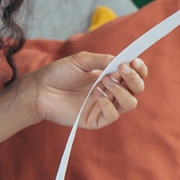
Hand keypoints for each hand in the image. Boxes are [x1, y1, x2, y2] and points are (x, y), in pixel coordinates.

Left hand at [29, 52, 148, 129]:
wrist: (40, 89)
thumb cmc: (59, 73)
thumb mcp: (82, 60)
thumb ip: (103, 60)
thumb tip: (123, 61)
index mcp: (110, 76)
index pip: (134, 76)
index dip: (139, 69)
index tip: (135, 62)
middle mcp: (111, 92)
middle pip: (136, 89)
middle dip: (134, 78)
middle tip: (122, 69)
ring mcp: (104, 106)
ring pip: (130, 103)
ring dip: (122, 90)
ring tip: (106, 80)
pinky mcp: (96, 120)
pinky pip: (113, 115)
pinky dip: (109, 103)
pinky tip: (97, 93)